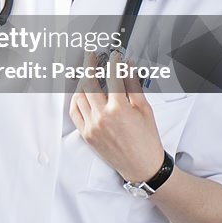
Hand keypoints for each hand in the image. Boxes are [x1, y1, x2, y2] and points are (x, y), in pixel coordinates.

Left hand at [69, 52, 163, 182]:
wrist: (142, 166)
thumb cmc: (146, 140)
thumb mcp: (144, 109)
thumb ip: (133, 85)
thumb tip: (128, 66)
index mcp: (119, 109)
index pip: (112, 77)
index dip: (112, 63)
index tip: (113, 56)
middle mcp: (102, 117)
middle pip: (89, 83)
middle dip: (89, 65)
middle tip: (90, 56)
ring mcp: (92, 126)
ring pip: (79, 96)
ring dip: (81, 81)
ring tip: (86, 73)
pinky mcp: (86, 134)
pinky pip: (75, 111)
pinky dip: (76, 99)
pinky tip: (81, 92)